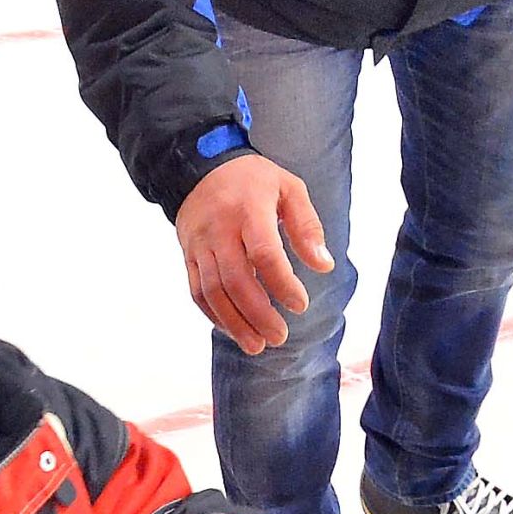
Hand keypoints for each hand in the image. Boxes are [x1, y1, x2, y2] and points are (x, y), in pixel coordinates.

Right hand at [174, 153, 330, 356]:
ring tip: (257, 345)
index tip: (300, 305)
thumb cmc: (254, 180)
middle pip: (236, 280)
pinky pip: (196, 291)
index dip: (282, 284)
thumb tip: (324, 265)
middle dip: (258, 314)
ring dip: (235, 323)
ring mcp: (199, 244)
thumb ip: (307, 226)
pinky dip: (214, 314)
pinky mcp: (188, 255)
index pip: (264, 254)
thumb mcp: (289, 188)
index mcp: (248, 210)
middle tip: (280, 337)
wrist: (199, 168)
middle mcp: (219, 229)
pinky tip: (233, 329)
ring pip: (213, 291)